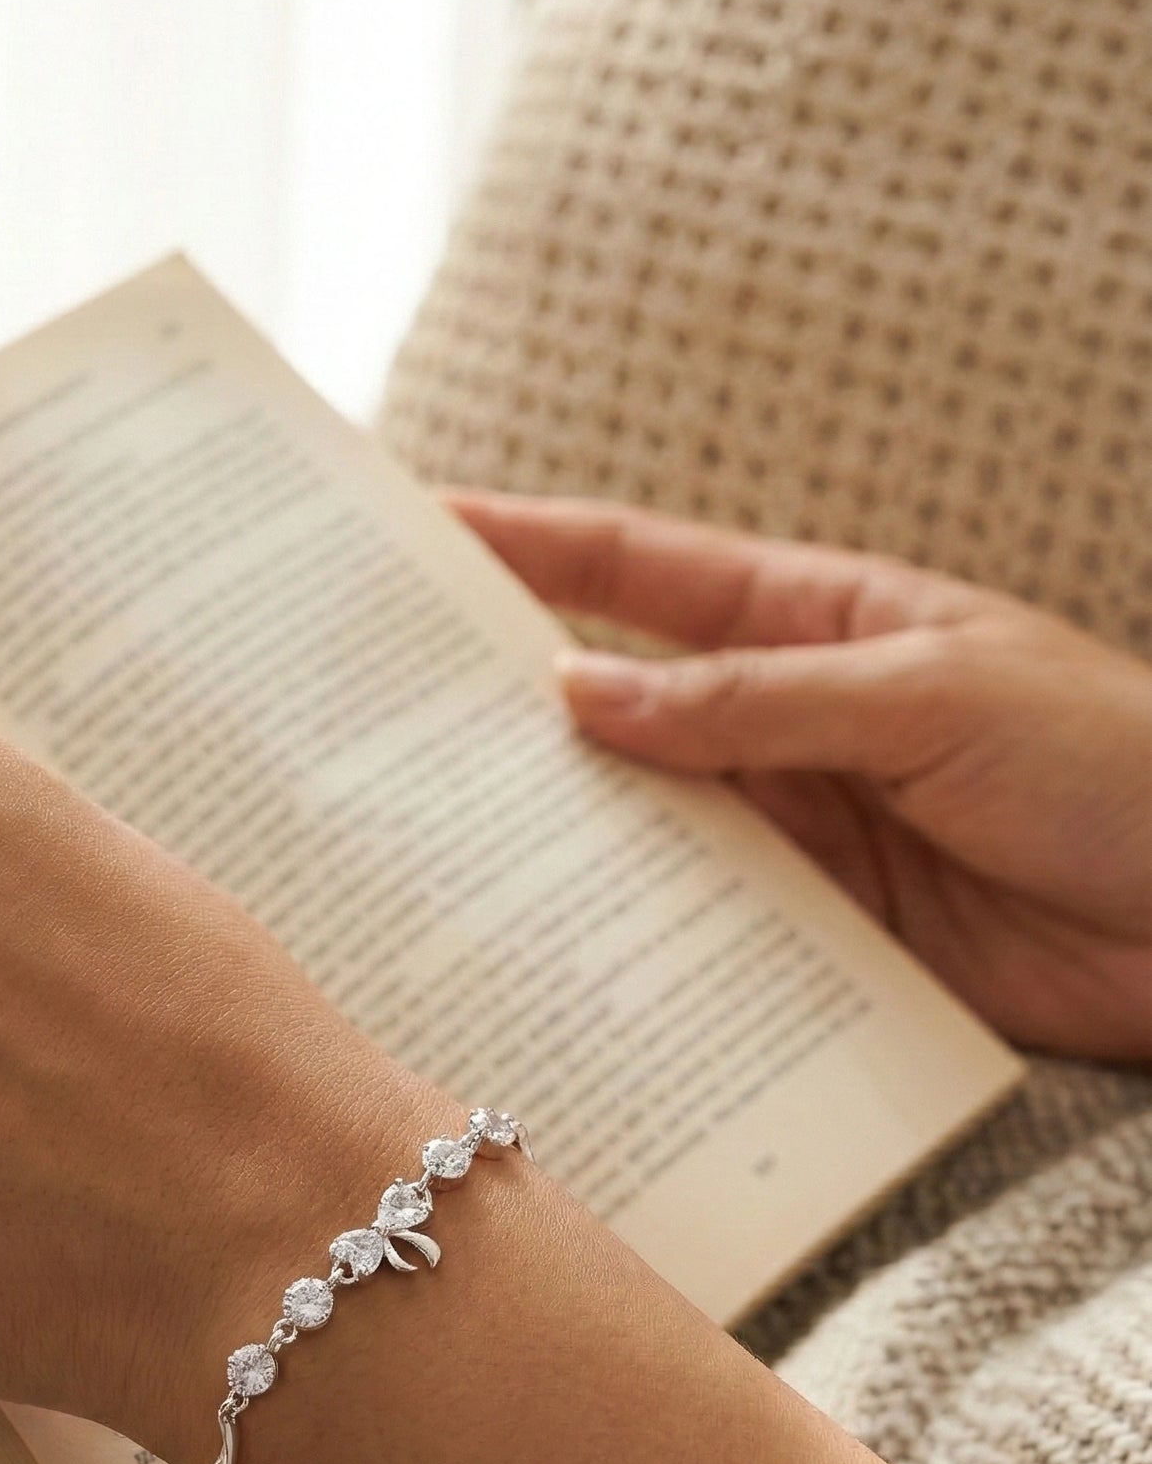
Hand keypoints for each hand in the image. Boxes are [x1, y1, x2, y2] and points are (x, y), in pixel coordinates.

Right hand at [453, 494, 1151, 1061]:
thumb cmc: (1117, 763)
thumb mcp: (930, 694)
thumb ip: (751, 701)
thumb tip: (580, 691)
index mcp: (815, 620)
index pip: (642, 571)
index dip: (529, 543)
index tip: (421, 527)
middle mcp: (781, 721)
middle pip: (614, 699)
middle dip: (503, 695)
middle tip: (384, 703)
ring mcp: (791, 829)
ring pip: (638, 819)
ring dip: (550, 824)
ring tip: (432, 828)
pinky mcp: (808, 932)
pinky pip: (692, 923)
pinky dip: (624, 929)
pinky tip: (551, 936)